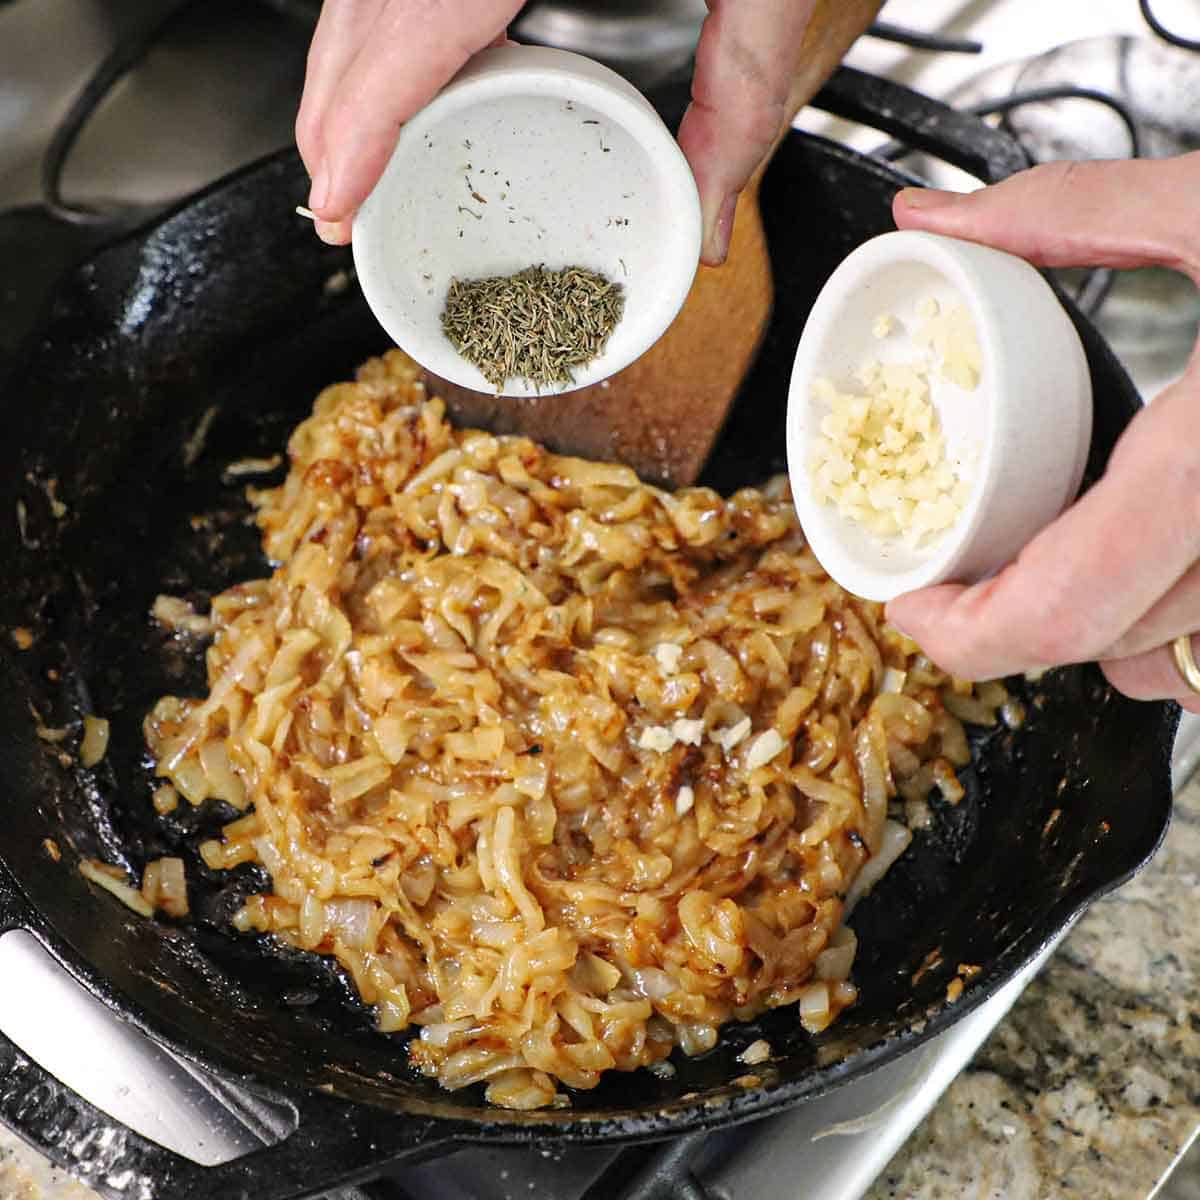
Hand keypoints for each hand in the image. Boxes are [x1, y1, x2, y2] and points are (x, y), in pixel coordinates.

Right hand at [295, 0, 820, 263]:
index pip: (410, 29)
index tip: (336, 194)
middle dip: (334, 109)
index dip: (362, 121)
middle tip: (333, 198)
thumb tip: (710, 218)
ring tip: (348, 150)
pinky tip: (392, 68)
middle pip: (363, 4)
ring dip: (345, 66)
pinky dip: (376, 20)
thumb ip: (740, 100)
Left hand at [885, 154, 1199, 711]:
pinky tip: (1145, 565)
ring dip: (1089, 631)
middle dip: (1005, 627)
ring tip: (1040, 567)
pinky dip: (1170, 627)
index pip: (1053, 611)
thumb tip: (935, 214)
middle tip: (955, 582)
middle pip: (1097, 649)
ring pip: (1170, 666)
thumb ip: (1064, 213)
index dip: (957, 634)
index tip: (910, 601)